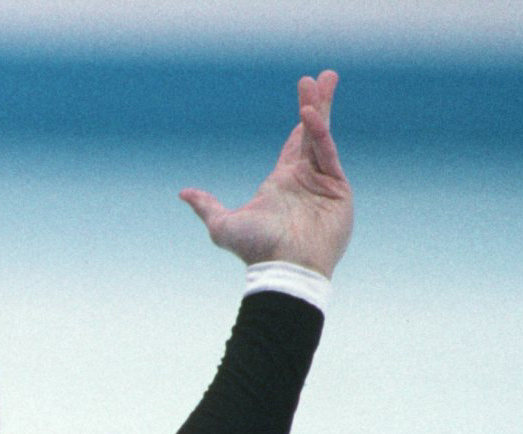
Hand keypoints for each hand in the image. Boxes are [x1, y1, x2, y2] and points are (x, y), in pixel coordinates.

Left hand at [180, 69, 352, 277]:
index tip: (305, 100)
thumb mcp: (223, 225)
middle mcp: (304, 180)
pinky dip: (320, 133)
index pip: (294, 146)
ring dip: (321, 108)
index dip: (301, 123)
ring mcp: (323, 183)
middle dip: (316, 104)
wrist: (284, 267)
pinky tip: (310, 114)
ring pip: (322, 137)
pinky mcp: (338, 189)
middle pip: (311, 133)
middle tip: (321, 77)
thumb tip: (184, 193)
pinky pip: (327, 154)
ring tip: (324, 79)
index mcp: (282, 184)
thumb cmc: (255, 250)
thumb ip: (207, 206)